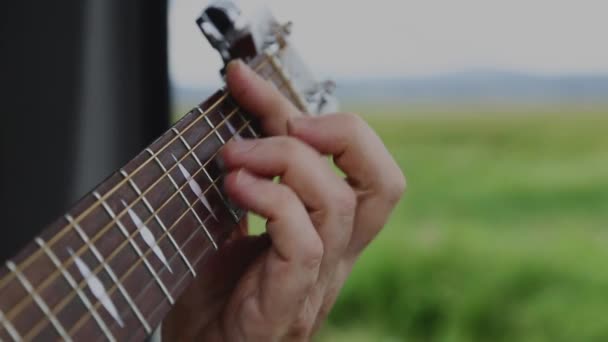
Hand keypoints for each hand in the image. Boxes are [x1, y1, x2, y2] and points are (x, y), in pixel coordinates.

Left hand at [163, 60, 404, 340]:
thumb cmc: (209, 295)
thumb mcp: (229, 220)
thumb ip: (247, 178)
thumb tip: (237, 121)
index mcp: (326, 232)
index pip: (357, 164)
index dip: (313, 111)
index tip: (248, 81)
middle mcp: (333, 255)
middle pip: (383, 182)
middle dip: (340, 130)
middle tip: (285, 120)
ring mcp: (316, 282)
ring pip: (337, 203)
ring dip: (284, 159)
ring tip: (233, 156)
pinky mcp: (289, 305)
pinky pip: (305, 243)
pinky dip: (272, 201)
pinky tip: (235, 189)